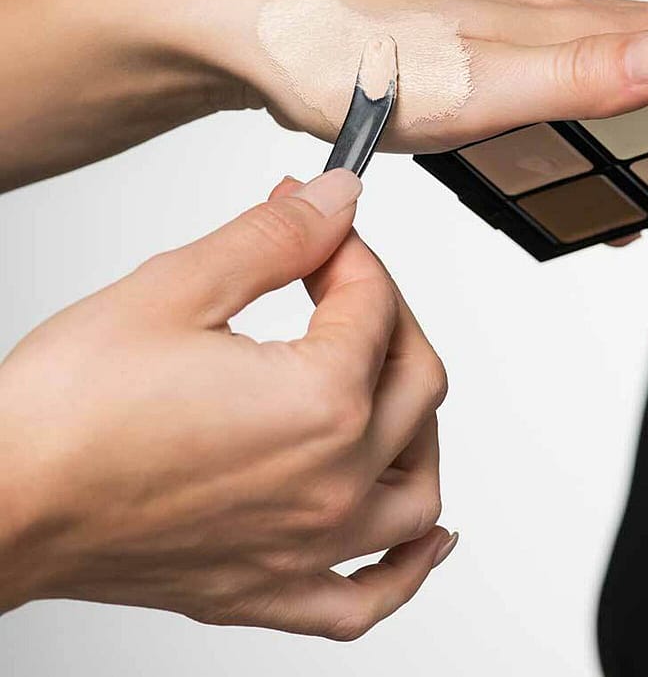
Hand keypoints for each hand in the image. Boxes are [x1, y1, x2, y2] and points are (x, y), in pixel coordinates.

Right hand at [0, 169, 454, 638]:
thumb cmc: (67, 409)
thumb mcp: (178, 287)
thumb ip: (278, 237)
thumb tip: (337, 201)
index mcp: (322, 404)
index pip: (376, 304)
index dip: (351, 250)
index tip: (321, 230)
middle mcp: (332, 483)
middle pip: (417, 381)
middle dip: (389, 313)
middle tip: (343, 283)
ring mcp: (306, 546)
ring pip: (418, 488)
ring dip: (420, 424)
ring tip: (389, 380)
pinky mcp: (268, 590)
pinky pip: (367, 598)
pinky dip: (408, 569)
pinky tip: (428, 539)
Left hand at [139, 0, 647, 262]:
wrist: (260, 36)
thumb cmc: (350, 50)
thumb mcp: (471, 77)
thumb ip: (575, 74)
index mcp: (568, 25)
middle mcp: (551, 32)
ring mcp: (516, 57)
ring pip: (619, 112)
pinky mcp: (481, 82)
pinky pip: (564, 126)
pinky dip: (599, 168)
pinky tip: (595, 203)